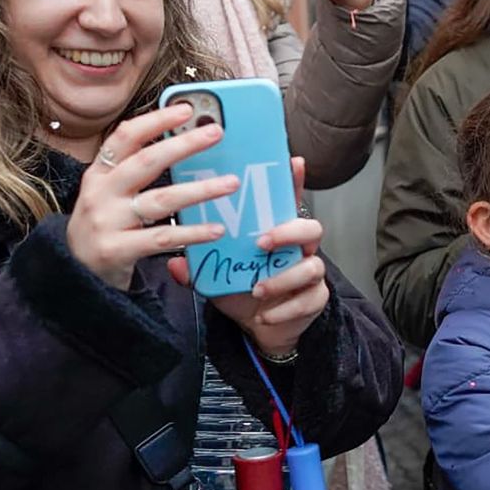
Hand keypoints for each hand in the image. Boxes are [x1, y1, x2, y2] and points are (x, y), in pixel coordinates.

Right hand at [66, 104, 238, 289]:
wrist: (73, 271)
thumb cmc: (104, 225)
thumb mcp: (110, 192)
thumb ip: (138, 171)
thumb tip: (185, 140)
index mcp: (100, 173)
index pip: (125, 137)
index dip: (155, 121)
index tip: (186, 109)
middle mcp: (101, 193)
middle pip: (145, 163)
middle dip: (182, 145)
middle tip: (216, 133)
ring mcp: (107, 222)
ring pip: (160, 201)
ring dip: (199, 190)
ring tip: (231, 183)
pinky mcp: (117, 250)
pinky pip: (162, 238)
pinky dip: (192, 233)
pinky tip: (216, 229)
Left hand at [170, 157, 328, 357]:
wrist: (260, 328)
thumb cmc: (242, 292)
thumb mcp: (215, 278)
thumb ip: (197, 269)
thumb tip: (175, 262)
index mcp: (276, 234)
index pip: (287, 202)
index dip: (293, 181)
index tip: (293, 162)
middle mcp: (298, 249)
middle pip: (311, 229)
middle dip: (289, 232)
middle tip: (261, 242)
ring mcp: (310, 273)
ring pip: (312, 266)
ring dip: (283, 277)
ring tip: (257, 288)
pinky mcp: (315, 298)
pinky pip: (309, 299)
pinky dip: (284, 309)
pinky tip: (266, 314)